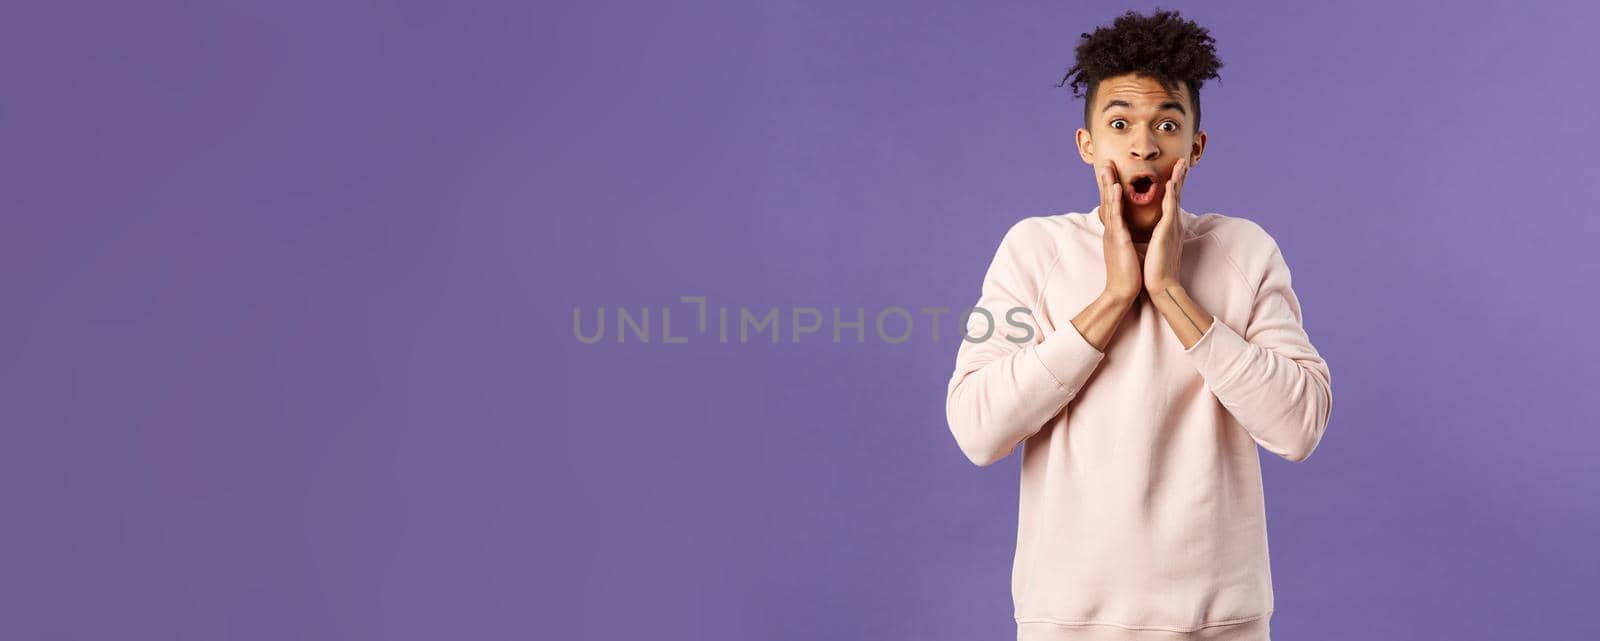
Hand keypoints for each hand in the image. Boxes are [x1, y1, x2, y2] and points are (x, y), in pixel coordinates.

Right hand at [1096, 158, 1141, 301]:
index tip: (1112, 173)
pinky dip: (1115, 201)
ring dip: (1107, 184)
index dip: (1111, 189)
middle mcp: (1111, 230)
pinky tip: (1115, 188)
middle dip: (1106, 181)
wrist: (1122, 292)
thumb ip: (1127, 240)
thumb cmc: (1128, 274)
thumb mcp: (1127, 252)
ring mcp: (1113, 234)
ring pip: (1109, 205)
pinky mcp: (1118, 240)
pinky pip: (1116, 217)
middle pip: (1107, 200)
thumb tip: (1130, 235)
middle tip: (1105, 162)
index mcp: (1115, 233)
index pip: (1113, 206)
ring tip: (1107, 168)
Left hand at [1143, 157, 1189, 293]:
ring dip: (1178, 179)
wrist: (1161, 286)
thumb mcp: (1156, 247)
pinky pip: (1170, 209)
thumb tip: (1156, 232)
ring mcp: (1173, 227)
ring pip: (1176, 198)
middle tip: (1183, 161)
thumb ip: (1158, 236)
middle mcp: (1174, 225)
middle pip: (1178, 195)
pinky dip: (1171, 195)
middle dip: (1180, 177)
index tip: (1175, 172)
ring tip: (1181, 164)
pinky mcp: (1167, 232)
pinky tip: (1171, 182)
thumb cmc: (1156, 269)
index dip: (1175, 186)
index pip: (1173, 202)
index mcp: (1170, 228)